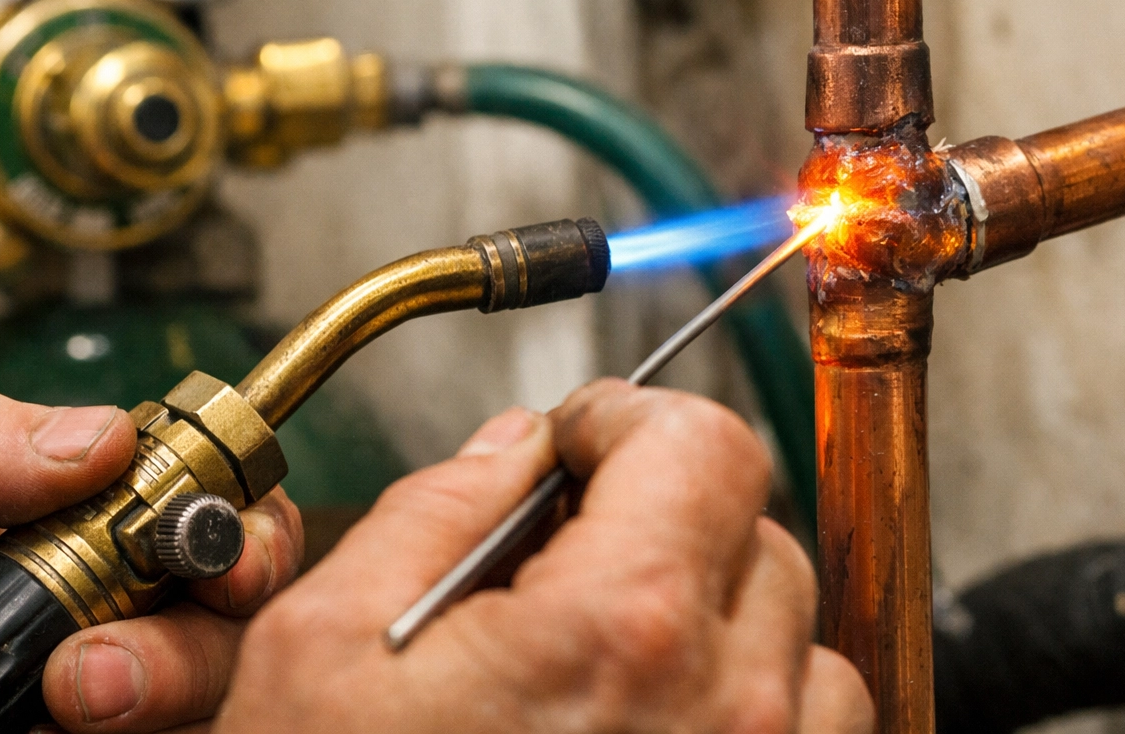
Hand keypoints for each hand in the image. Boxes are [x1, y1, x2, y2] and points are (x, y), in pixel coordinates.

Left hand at [0, 388, 301, 733]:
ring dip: (173, 679)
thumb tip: (104, 435)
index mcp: (52, 518)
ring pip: (217, 671)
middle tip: (119, 639)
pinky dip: (156, 730)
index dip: (231, 512)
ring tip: (74, 699)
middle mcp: (95, 598)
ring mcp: (99, 685)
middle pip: (234, 583)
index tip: (216, 542)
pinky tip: (76, 731)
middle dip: (215, 601)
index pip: (192, 493)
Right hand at [223, 378, 872, 732]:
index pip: (703, 444)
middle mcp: (723, 712)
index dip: (631, 422)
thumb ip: (438, 510)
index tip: (587, 442)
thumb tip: (513, 451)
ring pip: (800, 643)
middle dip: (666, 516)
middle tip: (574, 557)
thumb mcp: (325, 646)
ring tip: (619, 657)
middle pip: (757, 532)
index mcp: (619, 631)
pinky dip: (754, 711)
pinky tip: (658, 728)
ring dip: (722, 621)